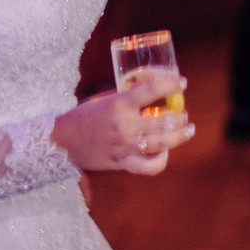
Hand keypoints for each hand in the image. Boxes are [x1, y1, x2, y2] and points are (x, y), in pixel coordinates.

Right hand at [52, 76, 193, 175]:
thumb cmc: (82, 117)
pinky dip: (160, 161)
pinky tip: (165, 153)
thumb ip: (125, 97)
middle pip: (164, 121)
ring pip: (163, 144)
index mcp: (119, 104)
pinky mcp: (122, 163)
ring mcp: (125, 146)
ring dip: (180, 136)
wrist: (61, 142)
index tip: (182, 82)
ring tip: (187, 130)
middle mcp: (125, 125)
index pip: (152, 90)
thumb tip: (148, 92)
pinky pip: (148, 166)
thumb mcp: (103, 99)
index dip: (172, 84)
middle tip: (184, 113)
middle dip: (180, 116)